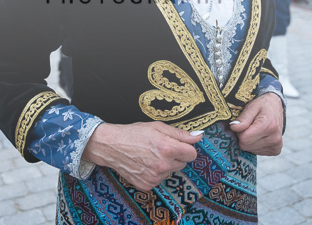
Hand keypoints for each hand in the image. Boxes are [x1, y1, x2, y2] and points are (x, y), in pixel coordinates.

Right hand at [81, 122, 201, 191]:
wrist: (112, 146)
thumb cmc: (134, 133)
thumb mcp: (158, 127)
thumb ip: (180, 133)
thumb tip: (199, 136)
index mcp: (168, 148)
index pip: (192, 154)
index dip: (186, 148)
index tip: (178, 145)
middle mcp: (163, 165)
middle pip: (183, 163)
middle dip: (175, 156)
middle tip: (160, 148)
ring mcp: (155, 177)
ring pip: (171, 171)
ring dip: (165, 165)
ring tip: (150, 155)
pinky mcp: (147, 185)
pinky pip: (159, 179)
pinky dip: (155, 173)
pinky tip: (144, 164)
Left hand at [230, 93, 283, 155]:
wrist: (276, 107)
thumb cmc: (262, 106)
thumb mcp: (252, 107)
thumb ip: (243, 118)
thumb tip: (233, 127)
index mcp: (269, 126)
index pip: (244, 138)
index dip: (240, 131)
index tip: (243, 124)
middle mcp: (275, 138)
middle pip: (246, 146)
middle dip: (243, 136)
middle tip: (249, 126)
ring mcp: (276, 146)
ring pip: (250, 150)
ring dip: (249, 141)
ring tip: (255, 130)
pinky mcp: (276, 150)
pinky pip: (257, 152)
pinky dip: (255, 145)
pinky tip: (260, 136)